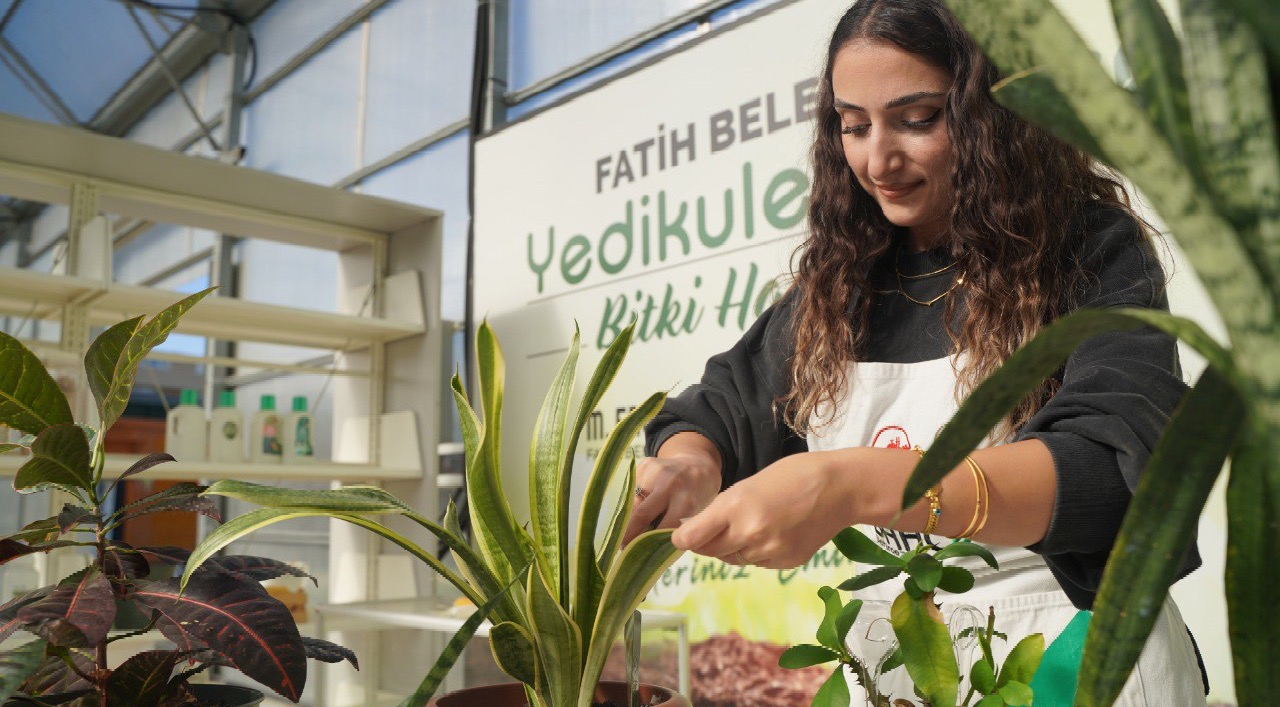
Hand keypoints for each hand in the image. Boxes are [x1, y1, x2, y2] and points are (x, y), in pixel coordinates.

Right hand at [621, 434, 721, 545]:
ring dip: (624, 518)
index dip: (646, 545)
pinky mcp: (644, 465)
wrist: (697, 466)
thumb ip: (675, 532)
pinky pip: (629, 489)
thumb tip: (647, 554)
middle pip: (640, 515)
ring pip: (630, 502)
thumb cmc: (696, 499)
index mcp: (688, 502)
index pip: (661, 530)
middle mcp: (671, 485)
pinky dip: (627, 502)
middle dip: (627, 534)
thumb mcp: (694, 517)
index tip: (635, 555)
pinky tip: (630, 509)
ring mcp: (656, 472)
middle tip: (621, 547)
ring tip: (621, 530)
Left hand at [670, 451, 855, 568]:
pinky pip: (758, 563)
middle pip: (709, 551)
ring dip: (733, 547)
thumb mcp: (749, 482)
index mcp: (735, 507)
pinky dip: (757, 552)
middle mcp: (749, 534)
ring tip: (752, 523)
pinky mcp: (786, 563)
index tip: (680, 535)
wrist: (840, 488)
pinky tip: (773, 532)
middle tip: (715, 527)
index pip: (691, 538)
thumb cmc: (794, 475)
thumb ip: (722, 508)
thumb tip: (695, 529)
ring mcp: (769, 552)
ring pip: (734, 559)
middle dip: (706, 542)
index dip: (681, 538)